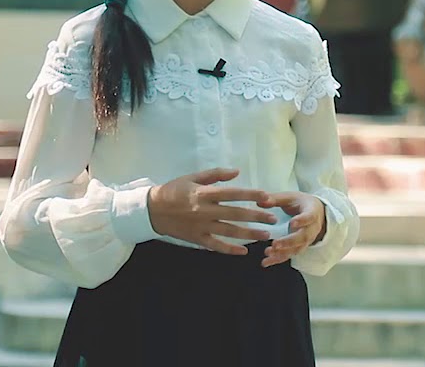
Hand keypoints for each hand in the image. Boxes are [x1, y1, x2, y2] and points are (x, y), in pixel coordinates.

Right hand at [146, 167, 277, 255]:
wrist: (151, 210)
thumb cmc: (173, 191)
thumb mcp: (192, 177)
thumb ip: (215, 174)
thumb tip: (236, 172)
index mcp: (204, 194)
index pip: (232, 194)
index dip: (250, 195)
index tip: (266, 197)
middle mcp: (205, 211)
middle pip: (235, 214)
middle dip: (256, 217)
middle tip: (273, 219)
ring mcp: (201, 227)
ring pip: (229, 231)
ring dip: (249, 234)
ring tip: (265, 235)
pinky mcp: (196, 238)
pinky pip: (215, 245)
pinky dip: (229, 249)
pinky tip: (243, 251)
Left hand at [256, 191, 325, 267]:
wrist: (317, 213)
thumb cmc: (302, 204)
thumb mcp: (291, 197)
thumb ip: (276, 199)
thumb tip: (259, 201)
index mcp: (312, 212)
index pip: (309, 217)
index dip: (302, 221)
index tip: (292, 223)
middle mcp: (312, 228)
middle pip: (303, 237)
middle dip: (289, 242)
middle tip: (275, 244)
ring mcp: (306, 240)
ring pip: (297, 248)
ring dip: (283, 252)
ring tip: (268, 252)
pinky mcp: (299, 247)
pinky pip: (290, 255)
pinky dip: (278, 259)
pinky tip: (266, 262)